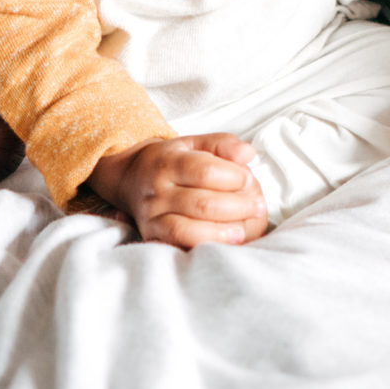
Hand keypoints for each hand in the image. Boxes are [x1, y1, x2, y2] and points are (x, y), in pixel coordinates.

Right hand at [88, 134, 268, 248]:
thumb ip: (224, 144)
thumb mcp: (196, 143)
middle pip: (202, 203)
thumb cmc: (174, 160)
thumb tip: (248, 154)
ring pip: (188, 229)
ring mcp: (152, 215)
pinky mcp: (152, 235)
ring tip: (242, 230)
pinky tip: (223, 243)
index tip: (249, 180)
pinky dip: (203, 245)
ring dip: (222, 232)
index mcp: (169, 162)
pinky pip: (178, 244)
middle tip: (259, 207)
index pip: (206, 171)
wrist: (130, 177)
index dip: (234, 178)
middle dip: (238, 207)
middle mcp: (157, 190)